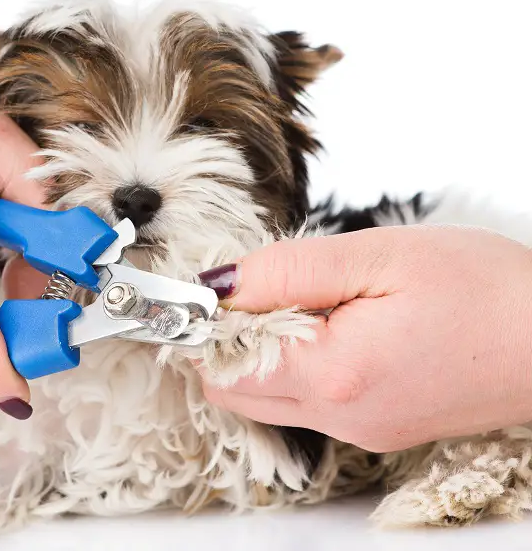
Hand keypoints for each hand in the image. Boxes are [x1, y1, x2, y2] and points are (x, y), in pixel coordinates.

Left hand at [197, 225, 531, 451]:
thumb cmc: (481, 289)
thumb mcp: (378, 257)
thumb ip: (286, 270)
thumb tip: (216, 284)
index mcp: (333, 375)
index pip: (221, 364)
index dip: (206, 323)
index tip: (217, 285)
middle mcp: (339, 417)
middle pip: (233, 392)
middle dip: (223, 341)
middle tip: (257, 289)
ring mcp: (358, 430)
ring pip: (265, 400)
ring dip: (256, 354)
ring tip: (299, 302)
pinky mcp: (375, 428)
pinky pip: (305, 403)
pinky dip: (292, 366)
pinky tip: (326, 326)